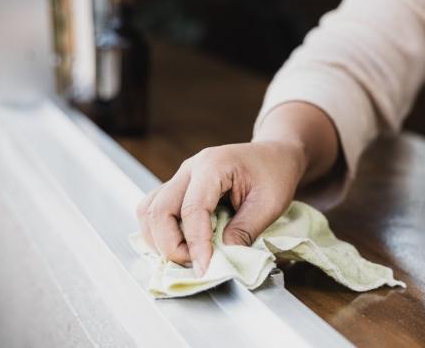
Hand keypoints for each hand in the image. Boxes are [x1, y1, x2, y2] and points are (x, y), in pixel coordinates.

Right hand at [136, 140, 305, 275]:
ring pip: (149, 210)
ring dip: (160, 240)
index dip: (195, 244)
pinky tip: (180, 245)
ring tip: (186, 257)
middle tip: (195, 265)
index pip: (192, 209)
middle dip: (171, 245)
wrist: (273, 154)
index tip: (204, 269)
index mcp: (213, 166)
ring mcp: (181, 177)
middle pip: (159, 210)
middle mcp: (190, 169)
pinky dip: (160, 232)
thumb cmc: (275, 173)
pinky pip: (155, 209)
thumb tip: (223, 257)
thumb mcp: (270, 203)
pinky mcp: (179, 188)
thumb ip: (245, 229)